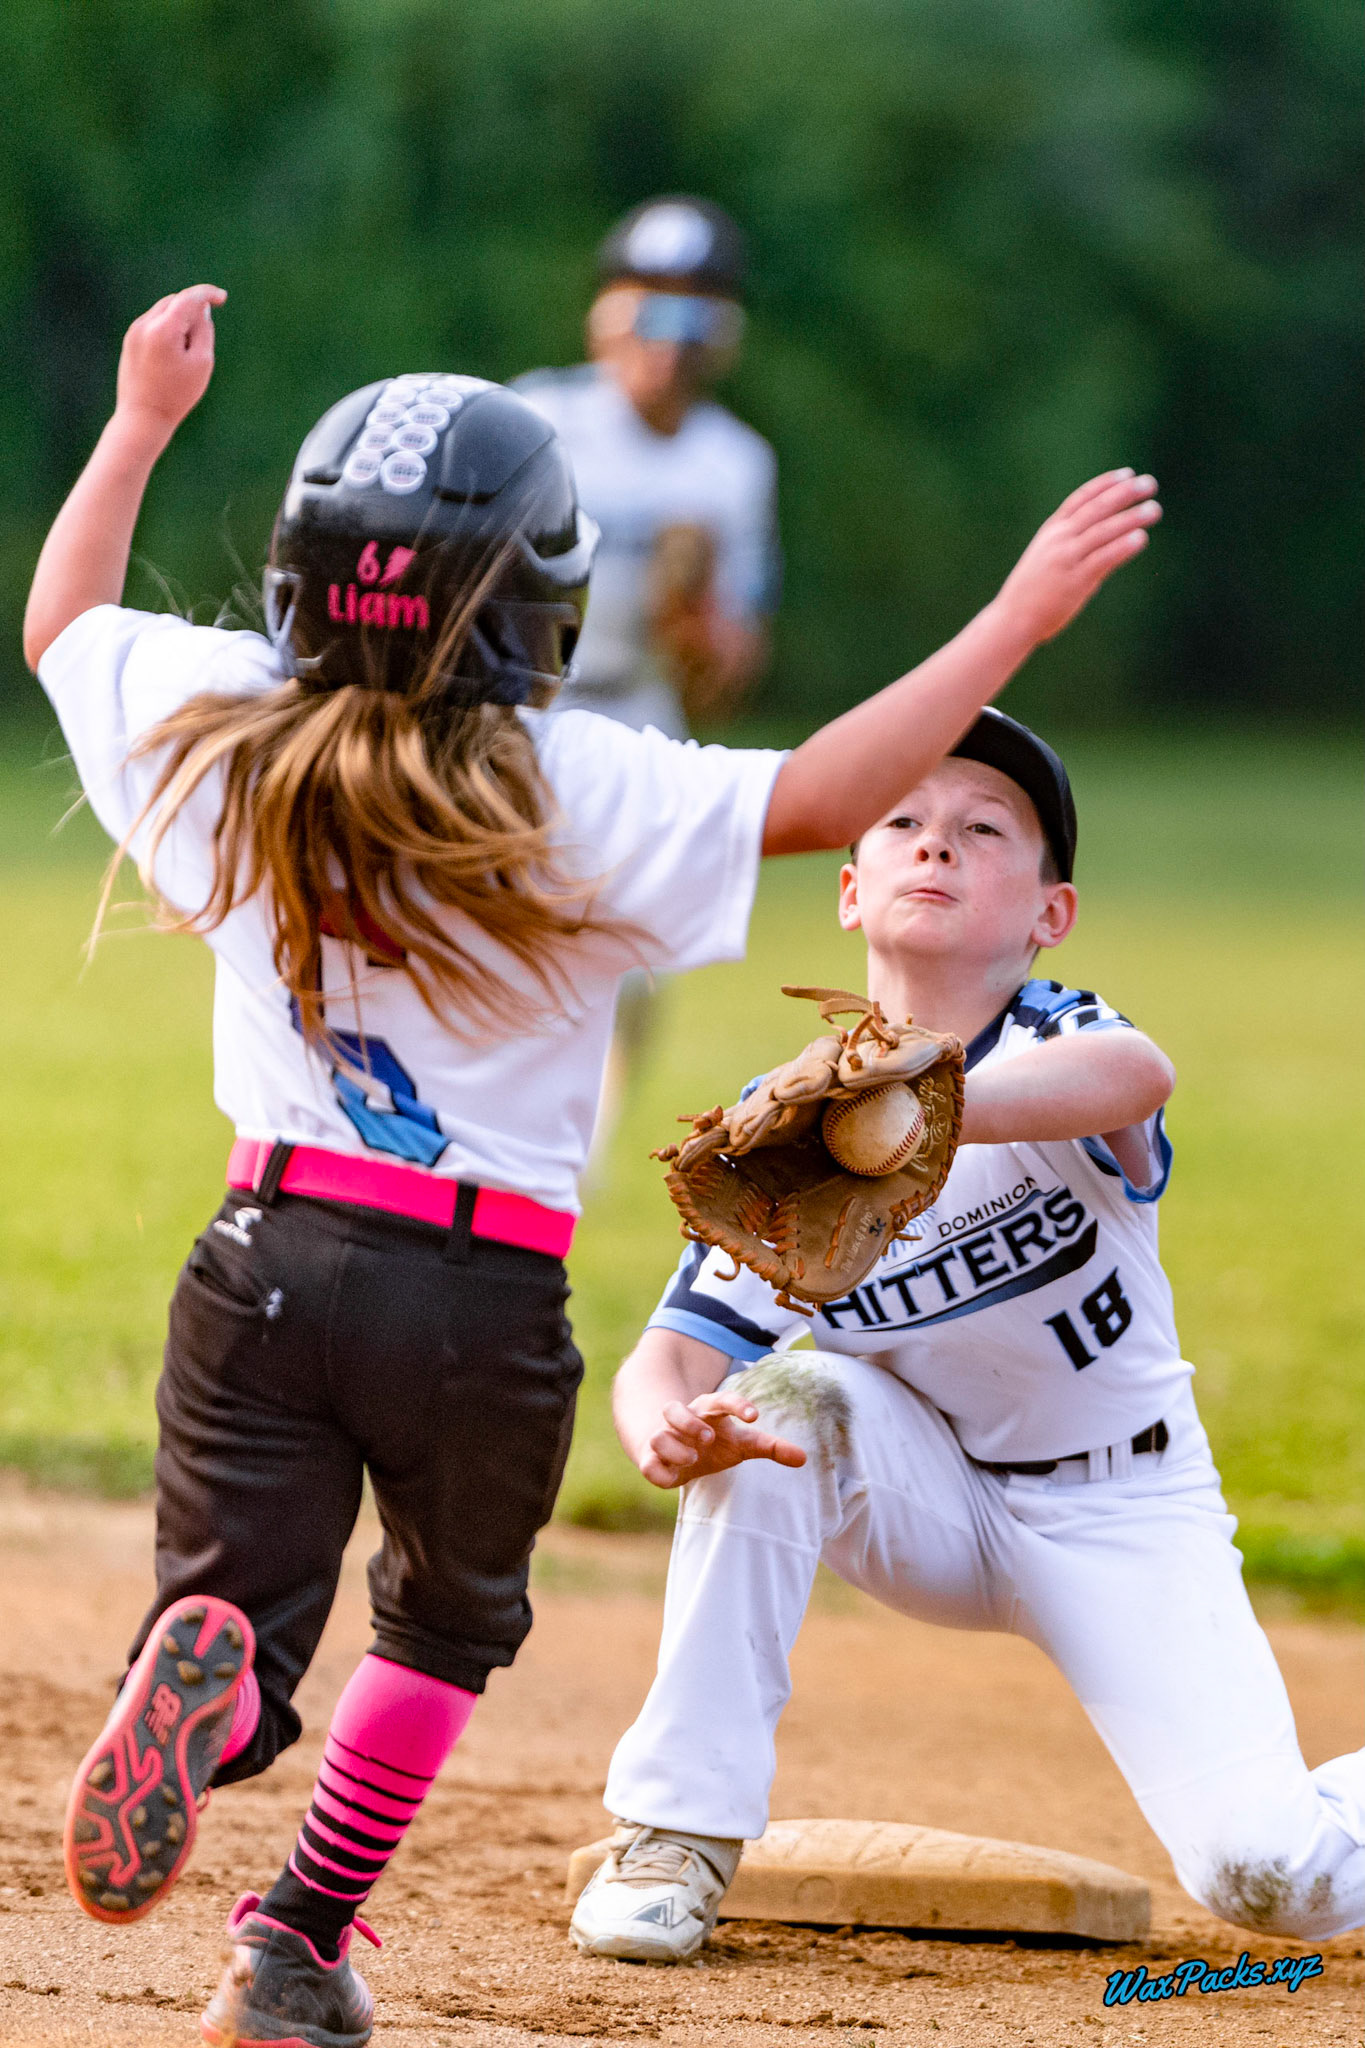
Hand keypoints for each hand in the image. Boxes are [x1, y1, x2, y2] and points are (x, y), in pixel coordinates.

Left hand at [115, 284, 226, 442]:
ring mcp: (134, 331)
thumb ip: (204, 331)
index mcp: (164, 329)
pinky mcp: (130, 340)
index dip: (207, 293)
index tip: (223, 298)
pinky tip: (171, 358)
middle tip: (202, 342)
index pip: (188, 298)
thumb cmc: (177, 394)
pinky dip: (168, 329)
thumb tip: (201, 309)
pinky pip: (153, 324)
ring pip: (164, 312)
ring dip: (180, 321)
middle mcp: (145, 324)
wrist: (143, 417)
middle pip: (175, 302)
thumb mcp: (201, 362)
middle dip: (193, 312)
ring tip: (184, 356)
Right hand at [636, 1389, 807, 1488]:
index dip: (736, 1405)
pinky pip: (648, 1464)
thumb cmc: (715, 1443)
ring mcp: (664, 1439)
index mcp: (707, 1412)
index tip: (754, 1415)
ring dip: (674, 1446)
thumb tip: (804, 1458)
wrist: (675, 1451)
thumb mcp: (743, 1444)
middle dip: (690, 1422)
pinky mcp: (652, 1461)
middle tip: (709, 1436)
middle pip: (677, 1409)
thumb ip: (771, 1447)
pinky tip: (673, 1479)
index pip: (721, 1400)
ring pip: (659, 1435)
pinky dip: (658, 1471)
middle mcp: (682, 1421)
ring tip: (693, 1458)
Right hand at [994, 468, 1160, 646]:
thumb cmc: (1033, 590)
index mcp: (1052, 530)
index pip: (1081, 499)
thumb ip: (1075, 544)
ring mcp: (1067, 559)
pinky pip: (1103, 559)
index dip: (1105, 484)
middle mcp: (1059, 539)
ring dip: (1131, 518)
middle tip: (1150, 483)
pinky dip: (1123, 547)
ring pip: (1103, 531)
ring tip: (1154, 509)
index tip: (1128, 473)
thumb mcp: (1048, 556)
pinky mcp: (1075, 581)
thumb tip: (1109, 539)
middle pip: (1097, 509)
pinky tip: (1141, 538)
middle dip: (1125, 494)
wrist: (1013, 618)